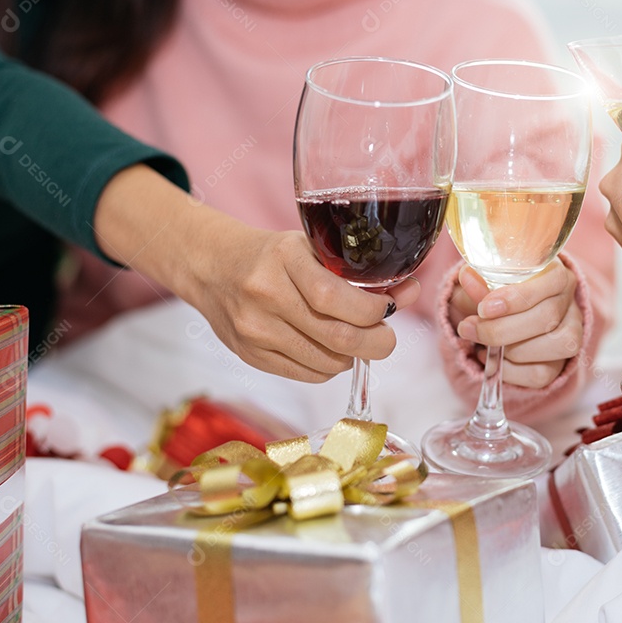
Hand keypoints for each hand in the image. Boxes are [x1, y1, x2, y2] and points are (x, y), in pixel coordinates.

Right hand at [184, 226, 419, 383]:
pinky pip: (307, 374)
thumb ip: (359, 272)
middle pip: (337, 338)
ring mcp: (254, 330)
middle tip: (386, 337)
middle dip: (376, 343)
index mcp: (284, 258)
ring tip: (355, 338)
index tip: (389, 308)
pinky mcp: (250, 356)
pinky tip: (328, 348)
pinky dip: (329, 366)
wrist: (211, 267)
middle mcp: (265, 295)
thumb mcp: (310, 247)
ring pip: (326, 362)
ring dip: (353, 356)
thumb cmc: (272, 255)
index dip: (373, 311)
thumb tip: (410, 292)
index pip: (335, 298)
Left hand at [449, 259, 581, 388]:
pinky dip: (511, 371)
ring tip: (484, 345)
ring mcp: (571, 334)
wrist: (502, 321)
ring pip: (554, 346)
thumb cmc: (497, 295)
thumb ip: (479, 282)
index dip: (518, 296)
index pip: (553, 280)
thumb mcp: (485, 284)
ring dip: (511, 350)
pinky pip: (542, 373)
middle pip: (548, 316)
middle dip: (502, 328)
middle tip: (470, 329)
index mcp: (556, 274)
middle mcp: (570, 302)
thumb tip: (468, 277)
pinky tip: (494, 360)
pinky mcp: (561, 363)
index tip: (484, 308)